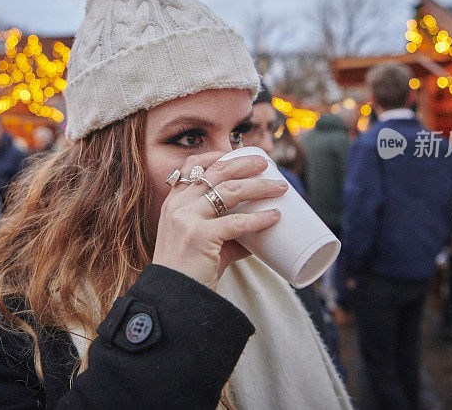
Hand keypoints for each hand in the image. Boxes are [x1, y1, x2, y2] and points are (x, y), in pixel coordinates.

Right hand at [152, 152, 288, 290]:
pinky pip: (237, 221)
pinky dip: (260, 218)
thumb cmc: (187, 272)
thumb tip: (258, 234)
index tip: (238, 154)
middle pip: (216, 172)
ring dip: (259, 186)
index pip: (191, 166)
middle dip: (244, 164)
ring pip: (229, 191)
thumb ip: (226, 236)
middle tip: (266, 164)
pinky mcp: (200, 235)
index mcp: (173, 203)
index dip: (216, 156)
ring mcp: (186, 218)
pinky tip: (274, 216)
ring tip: (280, 188)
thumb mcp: (200, 244)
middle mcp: (178, 205)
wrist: (171, 298)